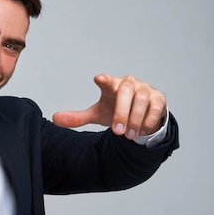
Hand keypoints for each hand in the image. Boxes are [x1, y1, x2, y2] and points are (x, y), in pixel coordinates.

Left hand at [52, 74, 166, 139]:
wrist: (140, 116)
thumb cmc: (116, 110)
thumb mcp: (97, 114)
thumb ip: (78, 117)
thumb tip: (55, 119)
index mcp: (112, 85)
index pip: (108, 80)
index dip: (104, 79)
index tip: (98, 79)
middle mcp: (129, 84)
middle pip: (125, 92)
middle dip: (121, 113)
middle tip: (116, 132)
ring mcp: (145, 89)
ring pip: (141, 100)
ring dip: (134, 119)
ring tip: (128, 135)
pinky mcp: (159, 98)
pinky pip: (155, 108)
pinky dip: (148, 121)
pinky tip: (141, 131)